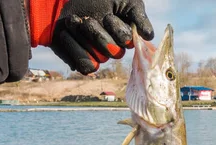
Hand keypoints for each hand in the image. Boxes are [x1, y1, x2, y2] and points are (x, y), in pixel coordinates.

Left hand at [29, 0, 153, 73]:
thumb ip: (138, 14)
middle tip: (88, 19)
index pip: (127, 41)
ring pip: (99, 58)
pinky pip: (85, 66)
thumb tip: (149, 35)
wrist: (67, 0)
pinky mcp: (81, 61)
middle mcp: (113, 47)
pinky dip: (73, 48)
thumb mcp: (124, 0)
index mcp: (124, 35)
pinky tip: (66, 33)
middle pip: (113, 52)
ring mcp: (97, 55)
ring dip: (83, 36)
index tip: (108, 15)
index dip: (118, 29)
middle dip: (98, 32)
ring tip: (74, 21)